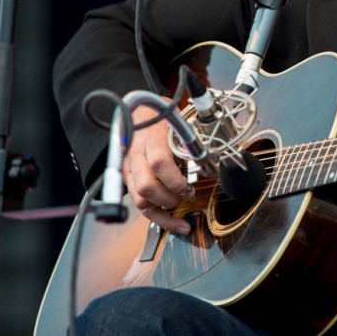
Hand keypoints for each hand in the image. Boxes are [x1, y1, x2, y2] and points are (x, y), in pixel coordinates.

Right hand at [122, 108, 193, 234]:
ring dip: (164, 208)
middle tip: (186, 192)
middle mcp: (135, 157)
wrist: (138, 111)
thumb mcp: (177, 123)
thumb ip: (189, 141)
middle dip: (170, 197)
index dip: (176, 179)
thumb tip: (209, 161)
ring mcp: (128, 171)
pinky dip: (159, 219)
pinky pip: (140, 206)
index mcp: (150, 140)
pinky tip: (175, 224)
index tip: (189, 184)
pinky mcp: (128, 181)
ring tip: (180, 204)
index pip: (159, 163)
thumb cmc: (161, 117)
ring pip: (140, 201)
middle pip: (146, 187)